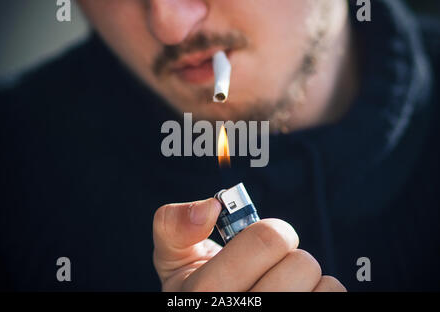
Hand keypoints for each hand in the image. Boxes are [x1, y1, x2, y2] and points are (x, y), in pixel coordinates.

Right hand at [153, 198, 345, 291]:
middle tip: (270, 270)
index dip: (272, 232)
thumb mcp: (173, 259)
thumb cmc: (199, 289)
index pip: (268, 238)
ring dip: (307, 281)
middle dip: (288, 258)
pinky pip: (334, 300)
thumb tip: (211, 208)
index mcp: (205, 293)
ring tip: (281, 289)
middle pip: (301, 264)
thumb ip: (175, 224)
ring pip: (324, 286)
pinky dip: (321, 295)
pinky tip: (295, 300)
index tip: (262, 244)